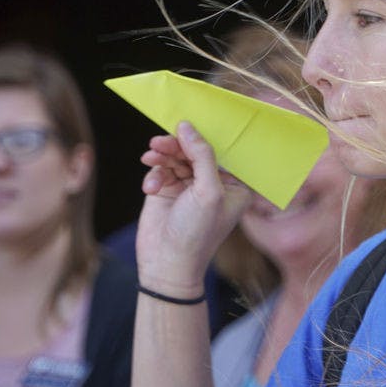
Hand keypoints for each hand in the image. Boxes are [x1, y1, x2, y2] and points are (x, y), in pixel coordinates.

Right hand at [135, 121, 250, 295]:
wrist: (166, 264)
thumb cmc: (196, 233)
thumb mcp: (207, 191)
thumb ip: (201, 156)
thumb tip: (187, 126)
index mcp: (235, 186)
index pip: (223, 152)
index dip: (206, 137)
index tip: (188, 122)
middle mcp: (214, 184)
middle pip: (196, 151)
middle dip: (177, 145)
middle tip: (160, 142)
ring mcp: (190, 187)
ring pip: (176, 157)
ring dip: (163, 156)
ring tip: (151, 156)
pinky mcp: (168, 191)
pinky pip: (161, 170)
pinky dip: (155, 173)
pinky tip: (150, 186)